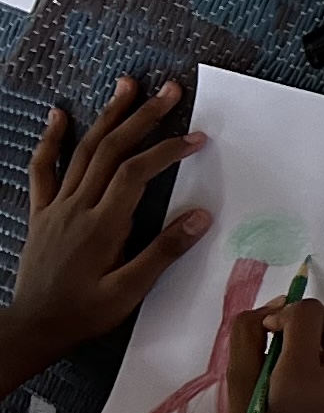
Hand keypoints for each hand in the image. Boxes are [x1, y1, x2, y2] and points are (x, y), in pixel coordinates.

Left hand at [0, 78, 206, 389]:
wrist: (33, 326)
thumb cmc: (84, 313)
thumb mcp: (129, 292)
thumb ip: (163, 252)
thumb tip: (200, 216)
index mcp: (101, 226)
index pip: (135, 174)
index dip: (166, 150)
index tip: (197, 138)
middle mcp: (77, 207)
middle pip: (110, 150)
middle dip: (142, 117)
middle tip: (170, 91)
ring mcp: (56, 206)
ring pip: (83, 151)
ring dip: (107, 116)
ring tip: (127, 86)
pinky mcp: (43, 212)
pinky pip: (45, 169)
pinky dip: (52, 139)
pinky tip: (59, 115)